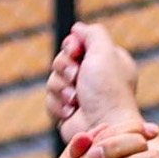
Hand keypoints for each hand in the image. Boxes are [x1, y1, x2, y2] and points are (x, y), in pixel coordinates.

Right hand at [48, 23, 140, 139]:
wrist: (104, 128)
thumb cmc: (108, 91)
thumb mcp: (105, 52)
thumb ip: (93, 33)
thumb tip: (78, 28)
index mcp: (105, 61)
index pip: (76, 43)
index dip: (71, 47)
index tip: (76, 52)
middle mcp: (92, 77)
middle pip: (60, 60)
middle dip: (64, 68)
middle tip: (76, 77)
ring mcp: (79, 96)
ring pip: (52, 80)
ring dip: (61, 88)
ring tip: (76, 99)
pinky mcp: (67, 112)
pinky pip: (50, 100)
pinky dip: (58, 106)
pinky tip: (72, 112)